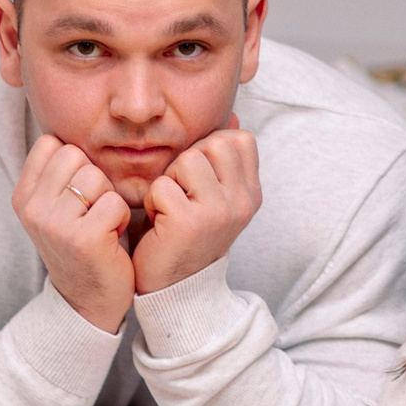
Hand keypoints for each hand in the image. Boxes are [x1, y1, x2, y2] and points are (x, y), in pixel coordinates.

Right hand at [14, 136, 133, 331]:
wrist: (88, 301)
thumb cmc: (82, 243)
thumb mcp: (57, 206)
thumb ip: (58, 170)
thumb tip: (72, 118)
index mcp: (22, 196)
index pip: (52, 143)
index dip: (76, 163)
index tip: (76, 195)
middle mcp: (31, 209)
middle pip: (76, 155)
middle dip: (94, 179)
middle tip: (91, 213)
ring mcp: (54, 224)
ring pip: (97, 176)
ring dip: (109, 199)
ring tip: (100, 225)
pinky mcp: (83, 238)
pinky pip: (115, 201)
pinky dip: (120, 218)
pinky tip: (110, 238)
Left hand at [132, 121, 261, 293]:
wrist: (174, 289)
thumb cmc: (185, 235)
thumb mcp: (213, 196)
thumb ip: (223, 160)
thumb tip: (235, 115)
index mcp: (251, 193)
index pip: (240, 138)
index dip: (211, 148)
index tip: (198, 179)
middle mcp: (243, 202)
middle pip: (215, 142)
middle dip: (188, 160)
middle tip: (181, 192)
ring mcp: (220, 213)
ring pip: (189, 159)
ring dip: (170, 179)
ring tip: (170, 205)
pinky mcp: (190, 223)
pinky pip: (163, 185)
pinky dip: (153, 199)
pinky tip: (160, 221)